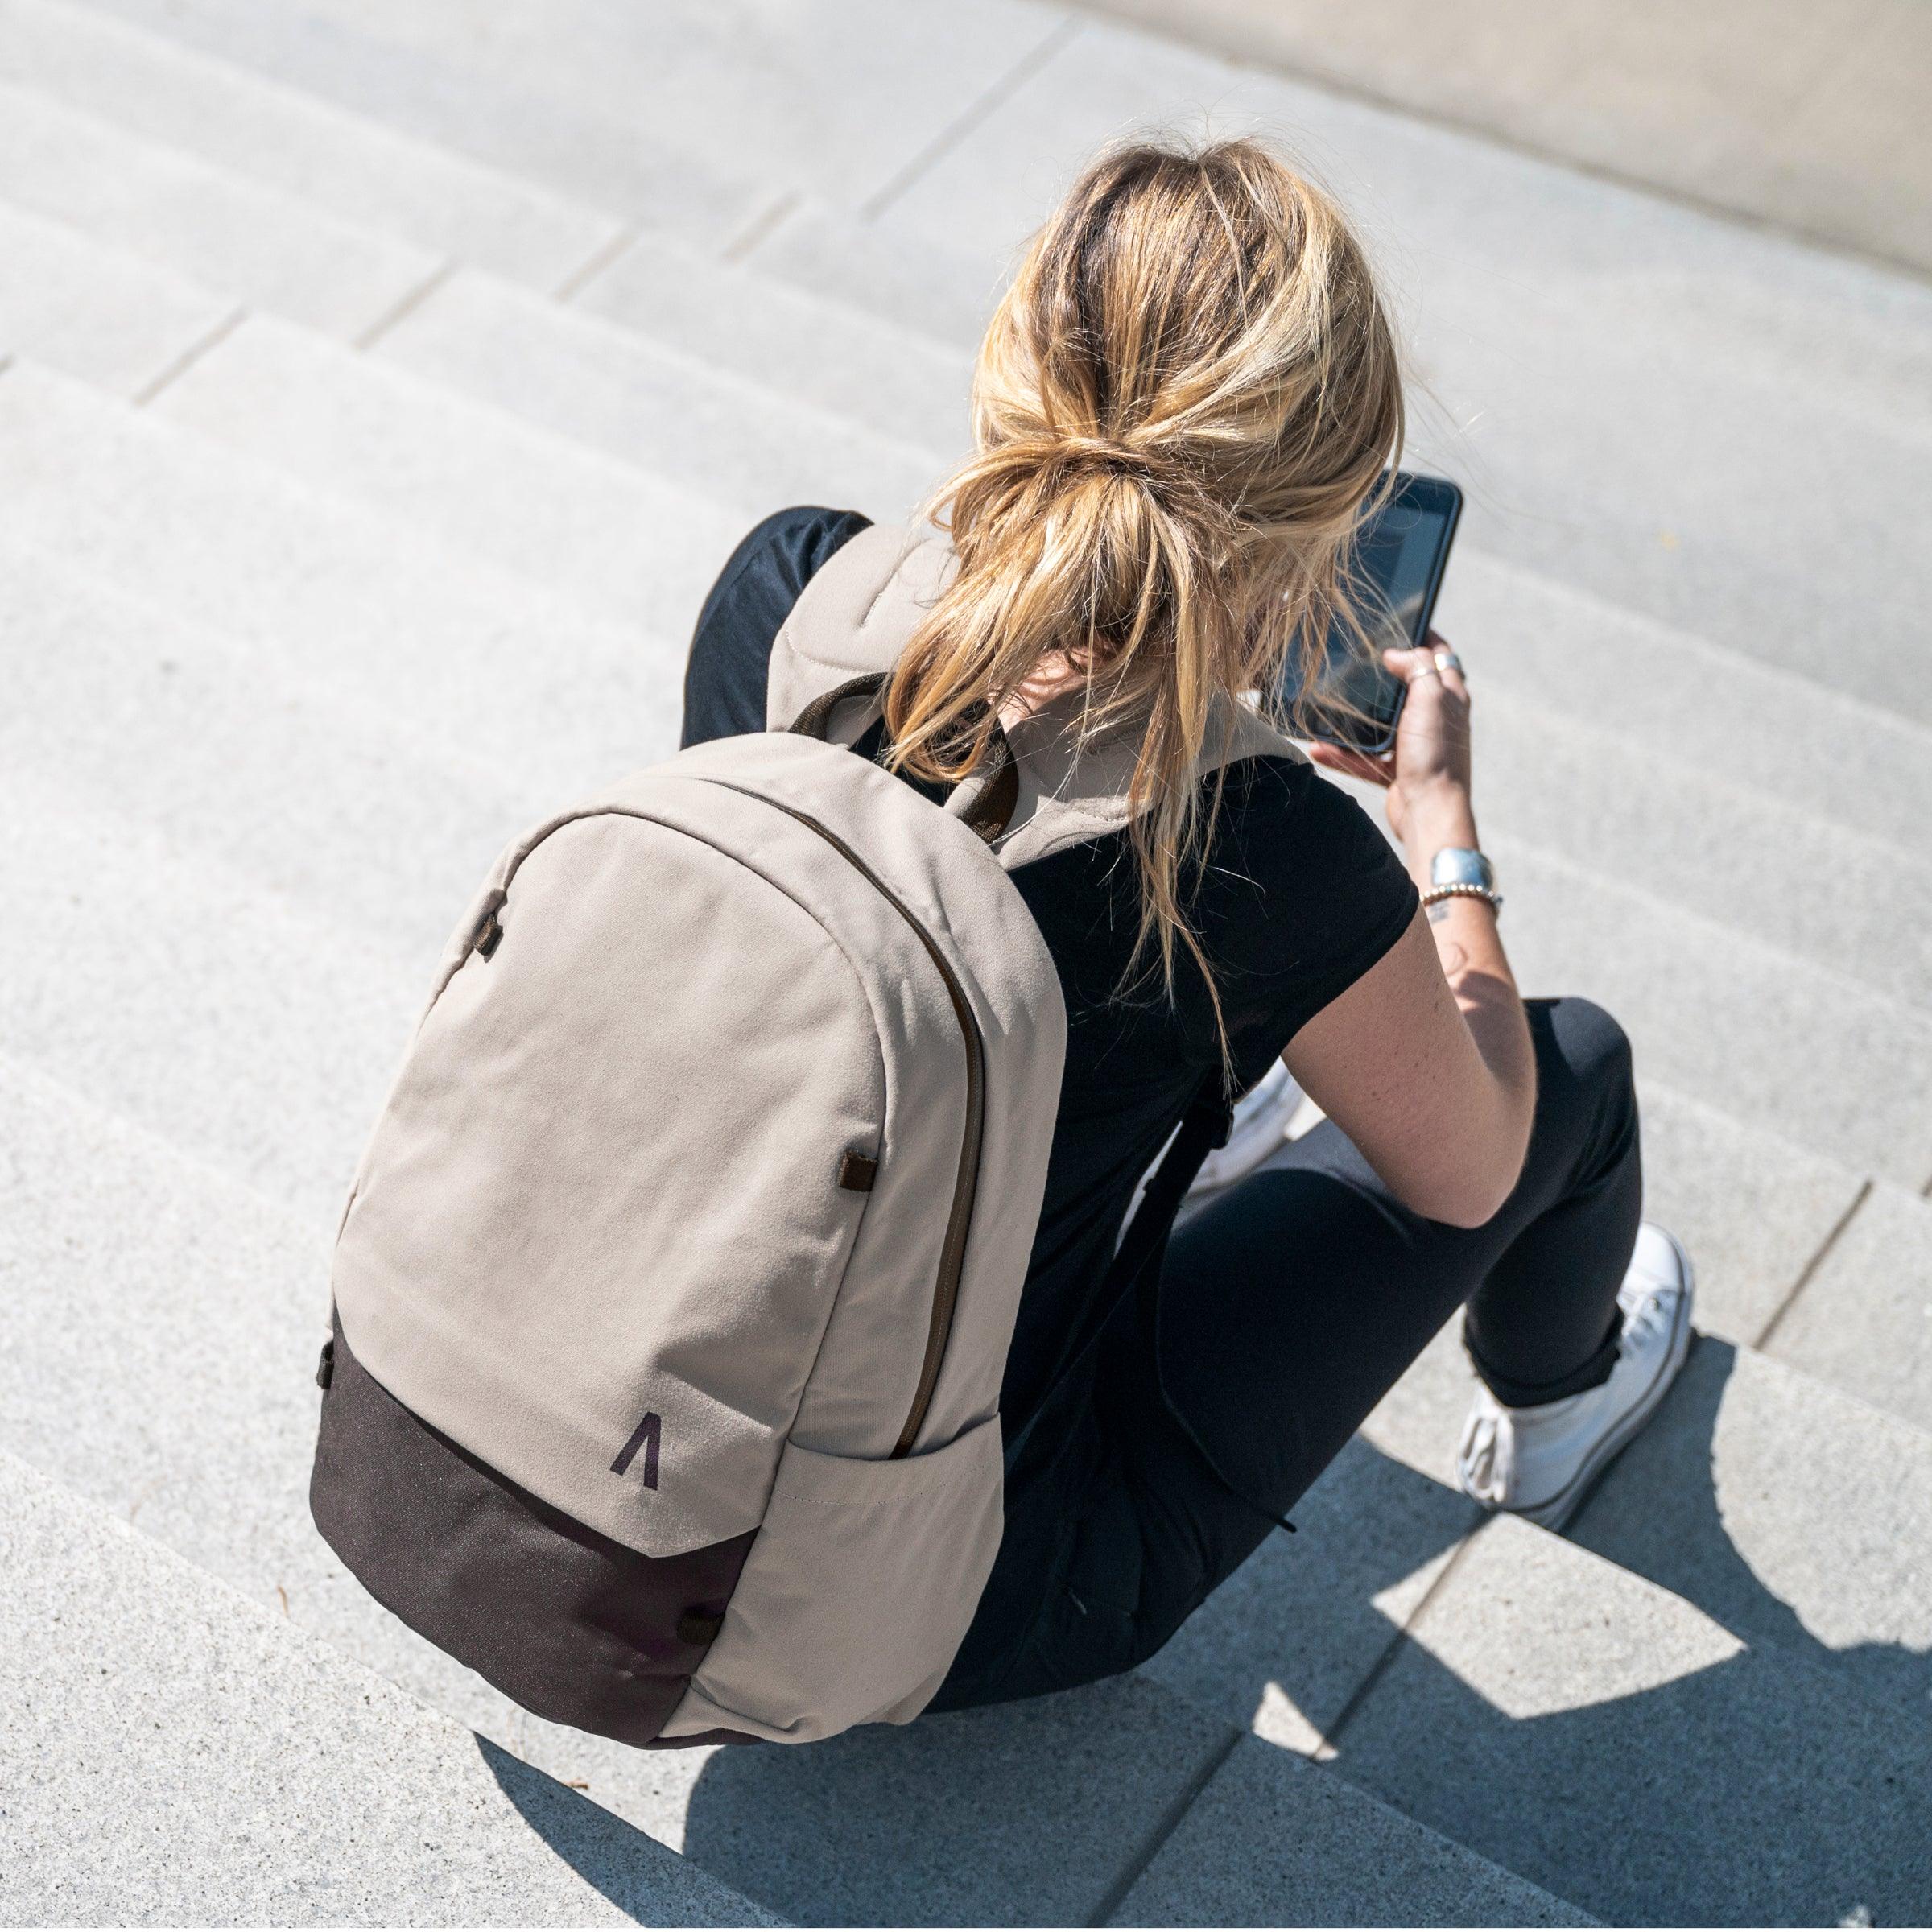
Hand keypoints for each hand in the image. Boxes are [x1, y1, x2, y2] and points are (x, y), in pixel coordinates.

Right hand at [1304, 630, 1471, 844]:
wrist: (1429, 811)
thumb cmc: (1435, 754)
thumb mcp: (1429, 698)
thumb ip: (1416, 667)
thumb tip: (1396, 653)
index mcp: (1450, 698)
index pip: (1442, 657)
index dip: (1427, 638)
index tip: (1405, 621)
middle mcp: (1435, 719)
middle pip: (1409, 688)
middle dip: (1385, 674)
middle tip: (1358, 658)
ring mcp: (1414, 746)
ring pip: (1380, 724)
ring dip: (1354, 719)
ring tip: (1328, 705)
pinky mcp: (1396, 770)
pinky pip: (1364, 757)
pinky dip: (1342, 753)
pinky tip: (1317, 747)